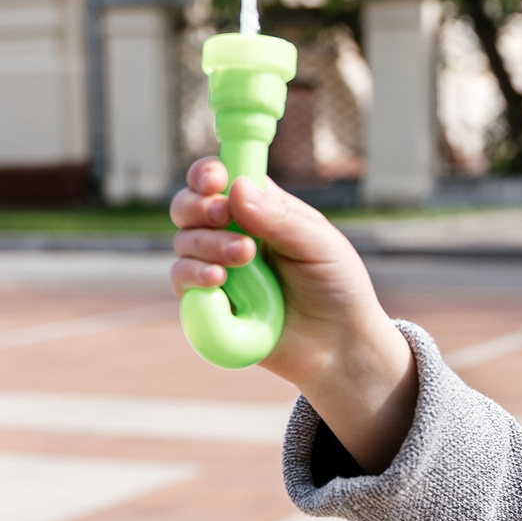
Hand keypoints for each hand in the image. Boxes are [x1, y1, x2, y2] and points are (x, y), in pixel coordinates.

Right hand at [170, 158, 416, 470]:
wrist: (340, 346)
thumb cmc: (336, 287)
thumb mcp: (318, 244)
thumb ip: (279, 217)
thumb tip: (237, 187)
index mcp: (261, 209)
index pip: (220, 178)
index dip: (207, 174)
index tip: (214, 180)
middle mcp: (233, 234)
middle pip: (188, 206)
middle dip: (199, 207)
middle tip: (226, 218)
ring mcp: (218, 268)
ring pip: (183, 242)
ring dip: (207, 244)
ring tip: (243, 259)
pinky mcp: (210, 303)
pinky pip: (181, 282)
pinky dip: (193, 275)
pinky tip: (217, 280)